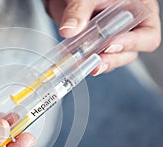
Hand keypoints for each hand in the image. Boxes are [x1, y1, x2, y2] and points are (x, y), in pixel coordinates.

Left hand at [46, 0, 160, 74]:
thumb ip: (79, 11)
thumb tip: (69, 30)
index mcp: (138, 11)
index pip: (147, 34)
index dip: (132, 43)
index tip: (110, 45)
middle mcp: (128, 28)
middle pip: (130, 52)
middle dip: (112, 59)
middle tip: (96, 62)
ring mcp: (111, 39)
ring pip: (113, 59)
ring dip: (99, 64)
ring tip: (86, 64)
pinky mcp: (96, 47)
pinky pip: (97, 60)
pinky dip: (87, 63)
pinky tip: (79, 62)